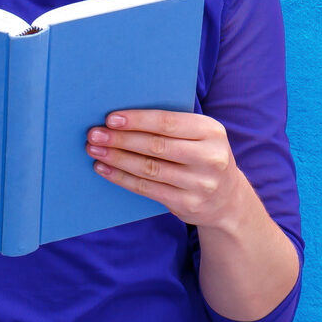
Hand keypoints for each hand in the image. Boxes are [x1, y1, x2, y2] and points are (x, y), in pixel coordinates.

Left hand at [85, 109, 246, 229]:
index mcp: (211, 132)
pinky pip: (146, 188)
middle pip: (155, 146)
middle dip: (120, 139)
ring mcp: (199, 183)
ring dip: (116, 158)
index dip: (137, 120)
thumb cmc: (201, 157)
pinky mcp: (187, 203)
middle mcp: (209, 158)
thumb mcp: (199, 136)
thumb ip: (171, 126)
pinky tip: (104, 169)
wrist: (227, 199)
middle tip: (94, 134)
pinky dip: (121, 178)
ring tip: (94, 150)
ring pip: (148, 168)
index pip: (168, 122)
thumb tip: (121, 117)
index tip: (110, 118)